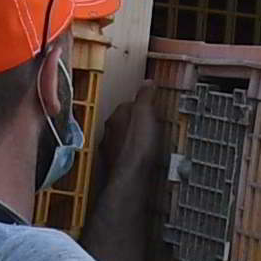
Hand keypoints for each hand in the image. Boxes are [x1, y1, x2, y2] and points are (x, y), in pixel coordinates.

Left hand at [99, 84, 167, 219]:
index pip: (128, 105)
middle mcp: (109, 132)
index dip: (141, 106)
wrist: (130, 178)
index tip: (152, 109)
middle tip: (152, 127)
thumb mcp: (145, 113)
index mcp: (116, 117)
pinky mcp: (114, 167)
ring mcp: (109, 151)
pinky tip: (141, 161)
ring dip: (132, 141)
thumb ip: (145, 96)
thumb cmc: (137, 146)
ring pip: (122, 141)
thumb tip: (147, 82)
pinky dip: (131, 157)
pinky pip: (124, 158)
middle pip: (123, 123)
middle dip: (135, 124)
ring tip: (148, 145)